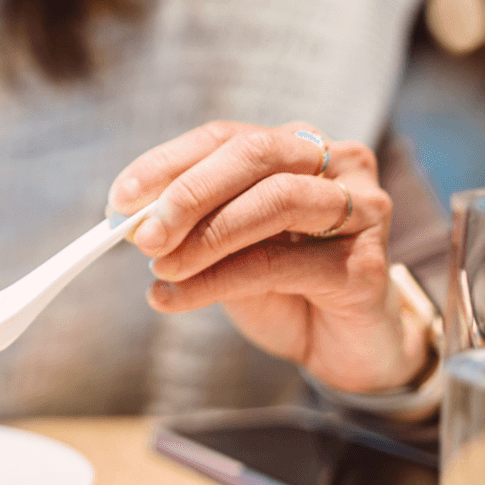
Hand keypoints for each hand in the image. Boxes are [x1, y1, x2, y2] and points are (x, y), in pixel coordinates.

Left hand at [108, 121, 425, 393]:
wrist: (339, 347)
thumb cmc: (279, 287)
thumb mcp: (223, 249)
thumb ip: (188, 227)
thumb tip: (129, 219)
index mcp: (295, 148)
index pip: (224, 137)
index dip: (167, 164)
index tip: (119, 199)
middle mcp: (337, 165)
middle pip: (255, 155)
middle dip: (188, 193)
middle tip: (142, 235)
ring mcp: (361, 210)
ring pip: (275, 201)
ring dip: (206, 236)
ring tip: (160, 268)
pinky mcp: (365, 265)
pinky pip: (281, 263)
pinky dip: (217, 281)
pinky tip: (177, 299)